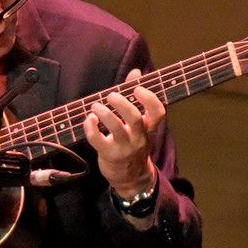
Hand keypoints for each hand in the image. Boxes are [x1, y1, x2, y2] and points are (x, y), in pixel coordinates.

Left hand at [82, 69, 162, 197]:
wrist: (130, 176)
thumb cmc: (132, 142)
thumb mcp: (139, 124)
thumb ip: (136, 97)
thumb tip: (136, 72)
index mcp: (149, 128)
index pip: (158, 112)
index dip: (149, 99)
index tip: (137, 88)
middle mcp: (139, 138)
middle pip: (134, 118)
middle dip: (122, 104)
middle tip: (110, 95)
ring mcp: (124, 148)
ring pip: (116, 128)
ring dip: (104, 114)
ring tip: (95, 106)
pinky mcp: (109, 155)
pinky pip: (98, 140)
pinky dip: (90, 127)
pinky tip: (89, 120)